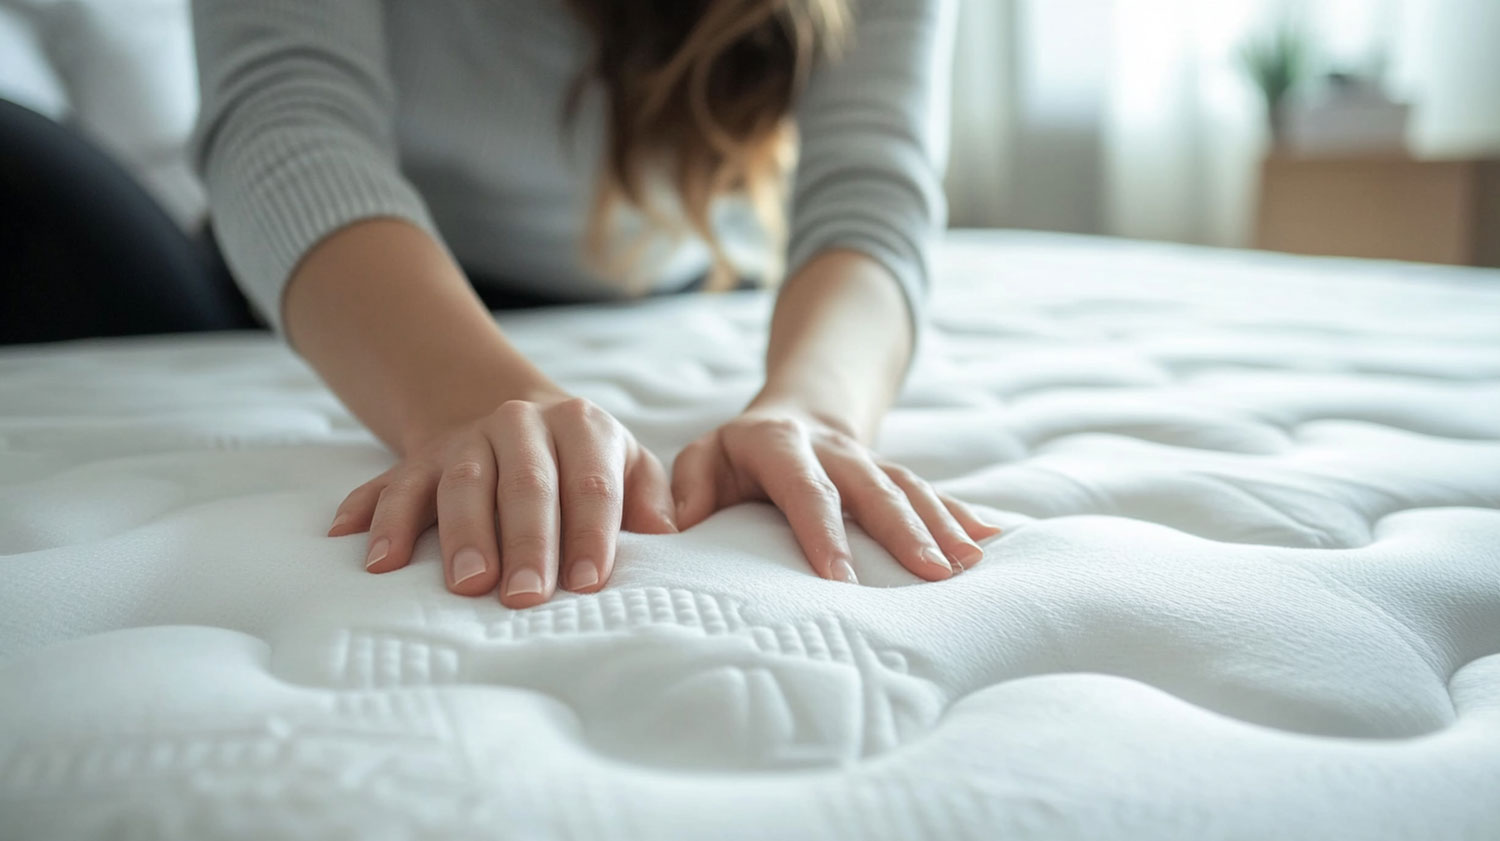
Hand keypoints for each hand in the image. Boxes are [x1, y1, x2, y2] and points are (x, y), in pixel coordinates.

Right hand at [327, 395, 676, 606]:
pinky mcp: (419, 460)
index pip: (591, 482)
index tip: (589, 583)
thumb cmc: (584, 461)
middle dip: (525, 543)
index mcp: (581, 427)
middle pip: (524, 485)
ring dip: (461, 535)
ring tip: (463, 584)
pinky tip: (374, 559)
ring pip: (461, 484)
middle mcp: (521, 425)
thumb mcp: (628, 463)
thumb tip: (667, 533)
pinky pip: (393, 486)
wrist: (511, 415)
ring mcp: (466, 440)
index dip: (591, 532)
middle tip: (523, 598)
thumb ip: (650, 496)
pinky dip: (380, 520)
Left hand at [670, 405, 1002, 583]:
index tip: (841, 578)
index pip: (804, 488)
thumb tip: (681, 528)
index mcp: (778, 445)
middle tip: (932, 574)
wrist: (791, 415)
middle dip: (905, 531)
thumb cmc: (735, 456)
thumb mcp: (702, 460)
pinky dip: (963, 516)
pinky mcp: (893, 475)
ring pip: (910, 488)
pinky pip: (932, 493)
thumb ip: (690, 490)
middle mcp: (831, 449)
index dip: (822, 530)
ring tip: (971, 565)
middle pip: (872, 488)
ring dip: (944, 525)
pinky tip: (994, 542)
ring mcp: (869, 460)